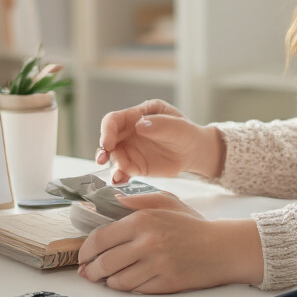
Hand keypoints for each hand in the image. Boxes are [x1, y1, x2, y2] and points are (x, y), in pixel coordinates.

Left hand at [77, 192, 262, 292]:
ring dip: (107, 281)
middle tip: (88, 272)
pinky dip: (127, 288)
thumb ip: (137, 200)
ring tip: (106, 278)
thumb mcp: (167, 202)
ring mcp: (156, 265)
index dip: (86, 250)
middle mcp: (147, 243)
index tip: (83, 255)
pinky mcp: (165, 284)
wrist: (222, 248)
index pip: (101, 238)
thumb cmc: (193, 226)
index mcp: (143, 220)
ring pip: (117, 281)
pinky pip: (135, 290)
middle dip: (91, 271)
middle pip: (104, 263)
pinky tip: (127, 281)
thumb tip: (112, 200)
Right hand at [96, 99, 218, 183]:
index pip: (114, 120)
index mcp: (138, 115)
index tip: (106, 143)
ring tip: (117, 176)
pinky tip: (120, 181)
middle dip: (103, 149)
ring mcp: (131, 149)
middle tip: (102, 159)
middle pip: (109, 139)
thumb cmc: (186, 133)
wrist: (194, 152)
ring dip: (112, 165)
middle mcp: (130, 131)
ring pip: (114, 157)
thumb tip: (138, 126)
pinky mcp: (135, 165)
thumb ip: (159, 125)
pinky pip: (123, 171)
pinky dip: (119, 176)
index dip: (107, 130)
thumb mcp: (177, 126)